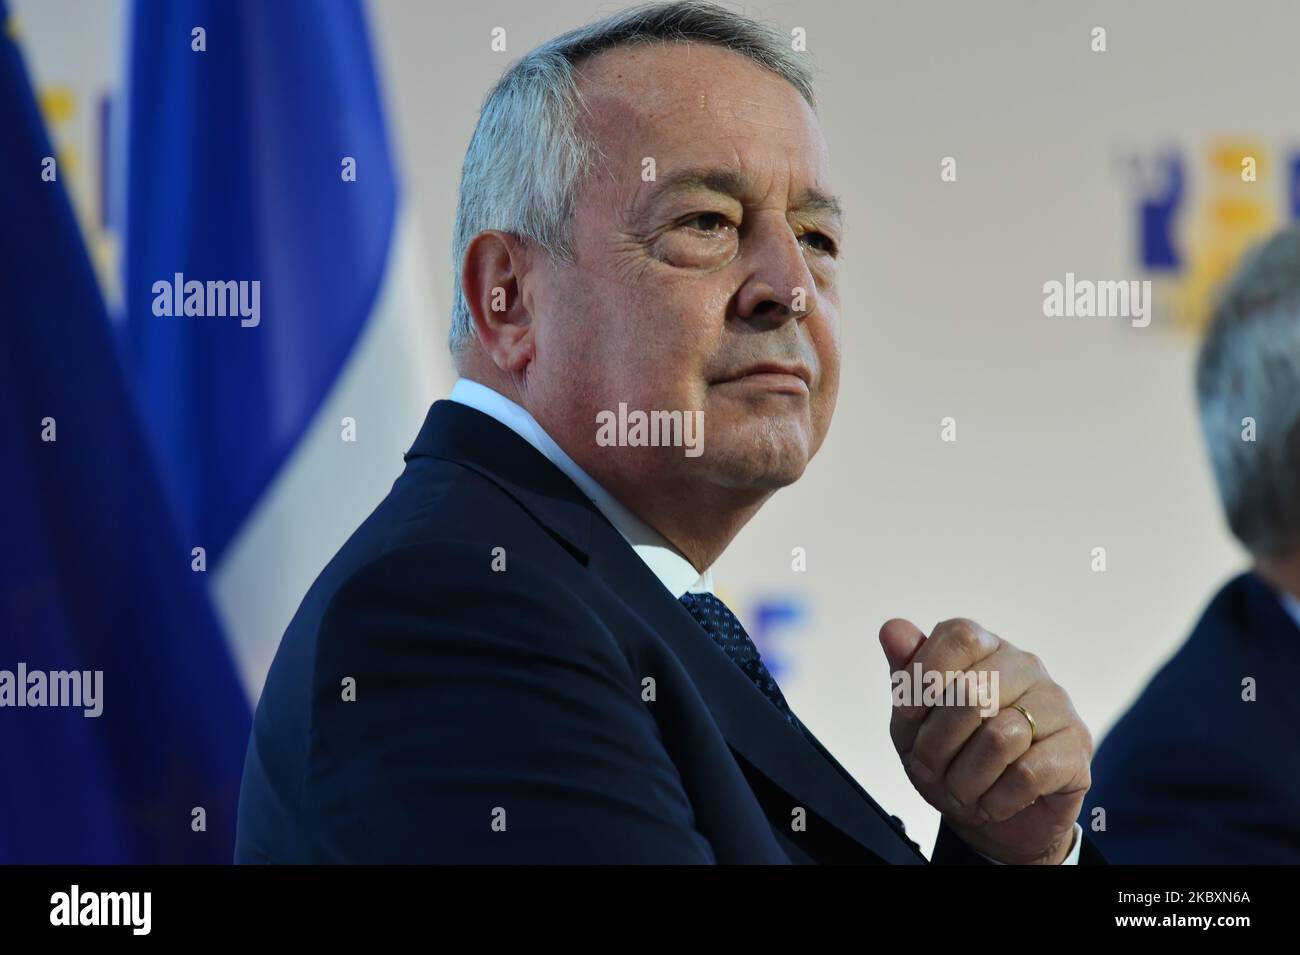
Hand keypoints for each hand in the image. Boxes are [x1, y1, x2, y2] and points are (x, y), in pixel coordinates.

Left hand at [880, 617, 1091, 863]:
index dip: (925, 680)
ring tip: (963, 790)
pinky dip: (997, 799)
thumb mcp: (914, 722)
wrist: (992, 818)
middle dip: (936, 745)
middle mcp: (1024, 665)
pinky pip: (1027, 774)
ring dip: (966, 779)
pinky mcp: (1076, 745)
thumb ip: (905, 675)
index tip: (909, 718)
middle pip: (972, 693)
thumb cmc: (952, 757)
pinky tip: (993, 802)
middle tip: (932, 770)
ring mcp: (1056, 702)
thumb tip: (893, 628)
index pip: (958, 636)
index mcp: (984, 647)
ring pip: (999, 737)